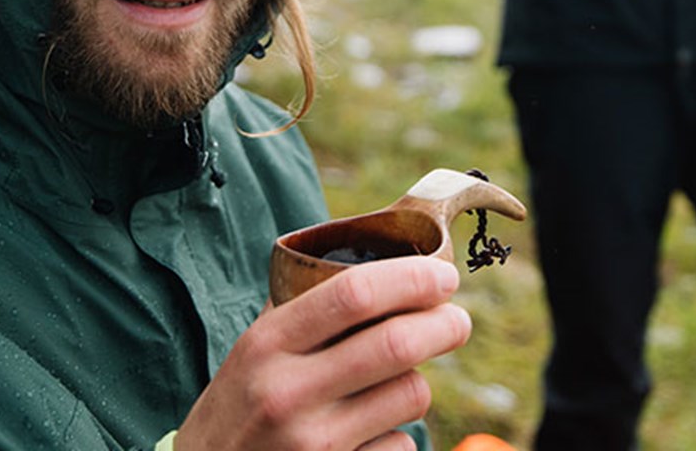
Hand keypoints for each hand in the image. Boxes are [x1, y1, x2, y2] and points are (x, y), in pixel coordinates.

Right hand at [176, 257, 470, 450]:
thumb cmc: (238, 409)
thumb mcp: (252, 352)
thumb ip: (303, 311)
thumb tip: (382, 264)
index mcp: (267, 344)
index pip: (353, 294)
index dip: (412, 278)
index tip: (444, 276)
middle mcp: (287, 392)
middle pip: (396, 344)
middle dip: (445, 325)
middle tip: (457, 321)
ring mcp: (312, 444)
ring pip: (410, 395)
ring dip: (418, 383)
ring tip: (399, 382)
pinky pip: (401, 445)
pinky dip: (398, 435)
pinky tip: (370, 435)